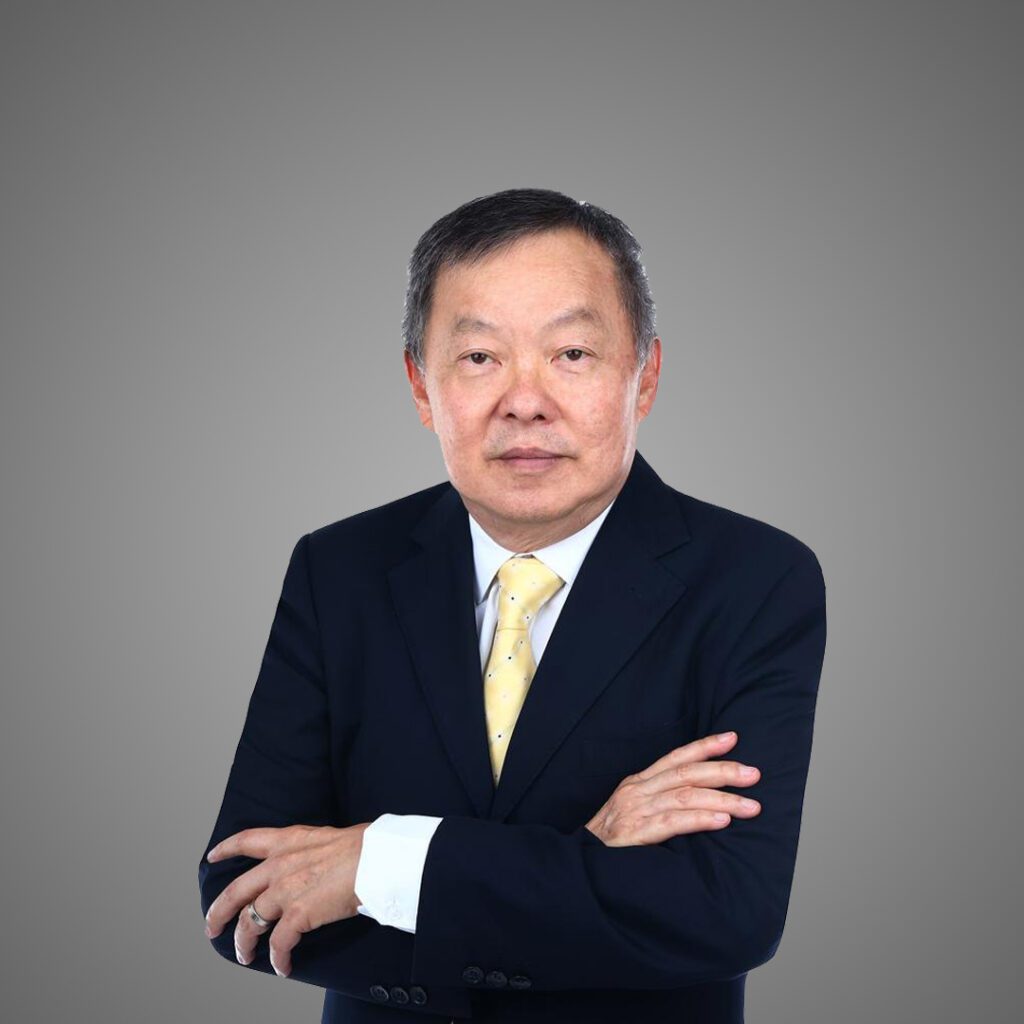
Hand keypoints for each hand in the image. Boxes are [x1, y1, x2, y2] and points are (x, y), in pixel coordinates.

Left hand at [204, 822, 369, 976]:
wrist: (377, 859)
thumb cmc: (365, 846)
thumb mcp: (328, 837)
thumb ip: (313, 849)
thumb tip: (320, 859)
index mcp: (289, 841)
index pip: (248, 840)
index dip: (226, 849)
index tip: (213, 857)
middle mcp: (280, 865)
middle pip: (235, 891)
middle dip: (219, 912)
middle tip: (212, 926)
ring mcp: (286, 890)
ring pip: (249, 922)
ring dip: (243, 943)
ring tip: (244, 955)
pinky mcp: (298, 915)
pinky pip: (278, 944)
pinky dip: (277, 959)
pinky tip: (282, 966)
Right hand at [584, 731, 761, 845]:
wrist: (578, 864)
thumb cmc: (609, 841)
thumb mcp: (631, 812)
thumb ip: (658, 802)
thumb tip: (699, 801)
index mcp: (637, 782)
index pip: (675, 758)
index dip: (704, 746)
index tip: (732, 738)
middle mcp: (637, 790)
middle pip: (686, 773)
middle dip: (723, 771)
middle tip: (754, 774)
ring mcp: (636, 810)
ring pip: (686, 796)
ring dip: (723, 800)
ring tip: (751, 806)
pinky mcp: (636, 833)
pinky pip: (674, 822)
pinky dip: (701, 819)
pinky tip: (722, 820)